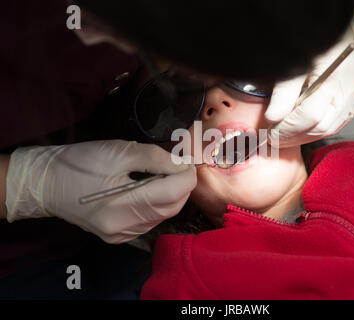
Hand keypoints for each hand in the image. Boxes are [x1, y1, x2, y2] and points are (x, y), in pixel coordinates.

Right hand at [6, 140, 196, 243]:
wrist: (44, 183)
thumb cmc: (78, 163)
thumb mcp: (118, 151)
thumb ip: (155, 158)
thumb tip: (182, 164)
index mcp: (123, 206)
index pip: (174, 192)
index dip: (187, 174)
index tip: (188, 159)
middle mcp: (125, 227)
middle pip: (173, 206)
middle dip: (183, 184)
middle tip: (180, 164)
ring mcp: (121, 235)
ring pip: (163, 215)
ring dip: (172, 194)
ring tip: (167, 174)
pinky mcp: (117, 236)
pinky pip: (150, 221)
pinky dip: (158, 205)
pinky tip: (151, 190)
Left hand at [265, 14, 353, 147]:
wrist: (336, 35)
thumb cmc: (315, 46)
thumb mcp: (293, 65)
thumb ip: (283, 93)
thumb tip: (272, 118)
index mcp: (337, 75)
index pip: (310, 115)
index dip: (288, 129)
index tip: (271, 133)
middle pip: (322, 126)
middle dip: (295, 136)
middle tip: (275, 138)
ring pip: (330, 129)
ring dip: (305, 136)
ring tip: (285, 135)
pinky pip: (337, 124)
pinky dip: (316, 129)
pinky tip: (301, 128)